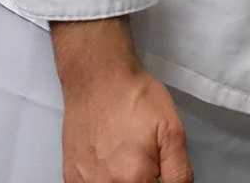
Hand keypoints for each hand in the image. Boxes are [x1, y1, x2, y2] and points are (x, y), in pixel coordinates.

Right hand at [52, 19, 193, 182]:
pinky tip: (106, 159)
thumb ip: (179, 169)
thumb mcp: (171, 128)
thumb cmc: (136, 97)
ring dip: (121, 179)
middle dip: (141, 179)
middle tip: (141, 157)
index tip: (157, 170)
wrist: (98, 77)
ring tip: (123, 154)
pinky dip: (102, 179)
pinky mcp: (71, 177)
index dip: (158, 181)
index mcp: (136, 179)